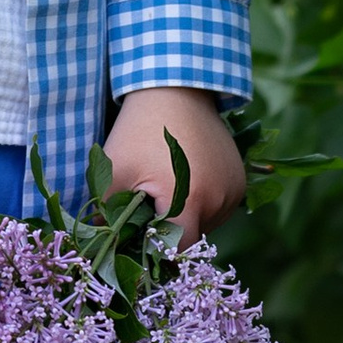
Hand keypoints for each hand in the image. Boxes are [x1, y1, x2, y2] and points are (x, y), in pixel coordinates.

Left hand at [100, 87, 245, 245]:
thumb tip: (102, 246)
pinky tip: (186, 180)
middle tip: (148, 207)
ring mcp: (234, 189)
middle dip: (169, 231)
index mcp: (189, 201)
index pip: (178, 251)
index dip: (157, 252)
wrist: (175, 90)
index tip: (139, 241)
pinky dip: (203, 203)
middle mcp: (219, 199)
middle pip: (192, 237)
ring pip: (207, 224)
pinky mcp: (240, 179)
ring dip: (188, 217)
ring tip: (167, 187)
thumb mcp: (115, 171)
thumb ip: (107, 213)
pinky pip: (220, 206)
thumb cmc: (139, 131)